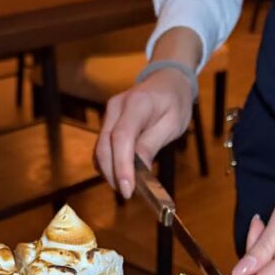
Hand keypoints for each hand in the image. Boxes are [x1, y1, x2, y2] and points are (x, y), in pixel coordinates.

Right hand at [94, 67, 192, 197]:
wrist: (167, 80)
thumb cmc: (174, 101)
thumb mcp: (172, 124)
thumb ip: (152, 145)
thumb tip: (138, 170)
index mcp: (137, 104)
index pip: (121, 137)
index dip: (121, 166)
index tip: (127, 189)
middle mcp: (116, 107)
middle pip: (104, 146)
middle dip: (112, 174)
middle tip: (127, 193)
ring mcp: (109, 114)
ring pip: (99, 149)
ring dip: (109, 171)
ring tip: (126, 186)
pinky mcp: (107, 122)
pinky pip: (102, 147)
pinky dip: (108, 164)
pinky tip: (121, 174)